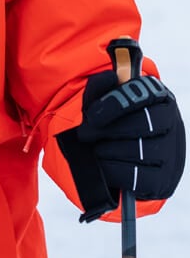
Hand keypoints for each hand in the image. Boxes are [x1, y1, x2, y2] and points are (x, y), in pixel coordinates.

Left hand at [57, 69, 184, 220]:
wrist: (124, 157)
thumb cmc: (114, 123)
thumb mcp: (104, 101)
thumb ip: (101, 86)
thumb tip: (109, 77)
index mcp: (159, 98)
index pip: (143, 94)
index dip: (115, 103)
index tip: (91, 115)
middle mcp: (172, 124)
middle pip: (143, 124)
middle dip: (107, 130)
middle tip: (84, 134)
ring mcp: (171, 154)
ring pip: (140, 151)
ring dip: (108, 151)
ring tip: (95, 149)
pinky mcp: (162, 180)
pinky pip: (138, 177)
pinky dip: (114, 171)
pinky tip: (103, 165)